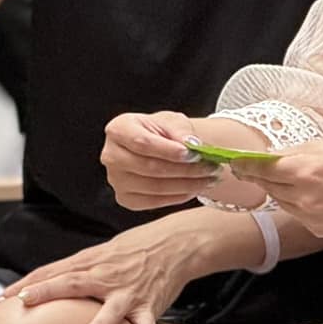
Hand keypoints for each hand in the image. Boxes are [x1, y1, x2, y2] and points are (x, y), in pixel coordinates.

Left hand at [0, 223, 220, 323]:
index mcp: (90, 264)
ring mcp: (128, 292)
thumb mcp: (99, 255)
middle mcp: (105, 276)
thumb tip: (40, 285)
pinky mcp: (149, 305)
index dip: (26, 284)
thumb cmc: (131, 251)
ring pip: (112, 310)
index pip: (52, 272)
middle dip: (47, 292)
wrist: (174, 243)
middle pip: (72, 283)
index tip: (1, 298)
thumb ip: (73, 271)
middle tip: (24, 302)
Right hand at [101, 112, 218, 210]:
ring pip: (154, 187)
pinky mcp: (124, 198)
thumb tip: (192, 145)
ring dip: (187, 185)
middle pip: (149, 167)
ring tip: (210, 179)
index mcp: (118, 129)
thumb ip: (180, 130)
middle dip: (185, 169)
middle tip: (212, 168)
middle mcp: (110, 155)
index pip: (142, 143)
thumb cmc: (161, 131)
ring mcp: (116, 180)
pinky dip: (178, 197)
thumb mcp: (171, 121)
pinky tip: (195, 189)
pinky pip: (154, 202)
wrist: (156, 146)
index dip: (168, 150)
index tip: (194, 154)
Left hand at [230, 138, 322, 241]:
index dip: (245, 166)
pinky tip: (319, 195)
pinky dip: (300, 205)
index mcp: (304, 170)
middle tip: (265, 169)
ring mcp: (312, 217)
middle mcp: (305, 197)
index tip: (235, 163)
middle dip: (265, 177)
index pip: (261, 169)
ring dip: (284, 191)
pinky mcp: (319, 229)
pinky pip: (298, 215)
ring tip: (305, 180)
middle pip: (268, 187)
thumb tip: (264, 157)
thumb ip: (290, 153)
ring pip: (282, 202)